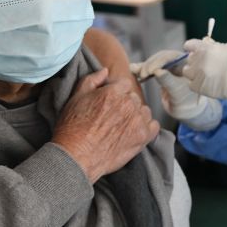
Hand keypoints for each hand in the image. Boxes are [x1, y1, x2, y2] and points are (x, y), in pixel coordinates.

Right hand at [53, 68, 160, 182]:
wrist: (76, 156)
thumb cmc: (73, 128)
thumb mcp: (76, 96)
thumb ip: (92, 79)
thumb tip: (105, 71)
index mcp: (114, 92)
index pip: (124, 84)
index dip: (115, 92)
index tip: (109, 102)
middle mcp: (128, 104)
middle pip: (133, 98)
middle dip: (124, 104)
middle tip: (111, 117)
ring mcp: (137, 121)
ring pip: (144, 111)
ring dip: (136, 115)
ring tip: (121, 126)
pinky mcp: (142, 137)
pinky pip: (154, 126)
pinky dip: (146, 128)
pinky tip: (134, 132)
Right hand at [132, 51, 221, 130]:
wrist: (185, 110)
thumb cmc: (186, 101)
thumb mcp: (178, 92)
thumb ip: (169, 81)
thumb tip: (158, 71)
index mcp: (186, 63)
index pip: (171, 56)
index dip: (159, 61)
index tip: (151, 71)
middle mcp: (177, 61)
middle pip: (160, 58)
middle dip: (150, 65)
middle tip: (143, 74)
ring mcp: (169, 66)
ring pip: (154, 62)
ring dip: (143, 66)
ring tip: (134, 71)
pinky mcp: (161, 72)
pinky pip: (150, 69)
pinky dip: (141, 69)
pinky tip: (133, 69)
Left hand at [181, 39, 226, 104]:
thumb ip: (214, 47)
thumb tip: (207, 44)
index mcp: (206, 48)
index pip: (189, 45)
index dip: (193, 49)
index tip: (198, 52)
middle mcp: (199, 60)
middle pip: (189, 60)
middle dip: (196, 61)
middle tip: (207, 65)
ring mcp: (199, 75)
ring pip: (188, 73)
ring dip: (194, 73)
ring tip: (207, 75)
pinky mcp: (201, 88)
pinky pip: (192, 85)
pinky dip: (198, 84)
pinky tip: (208, 84)